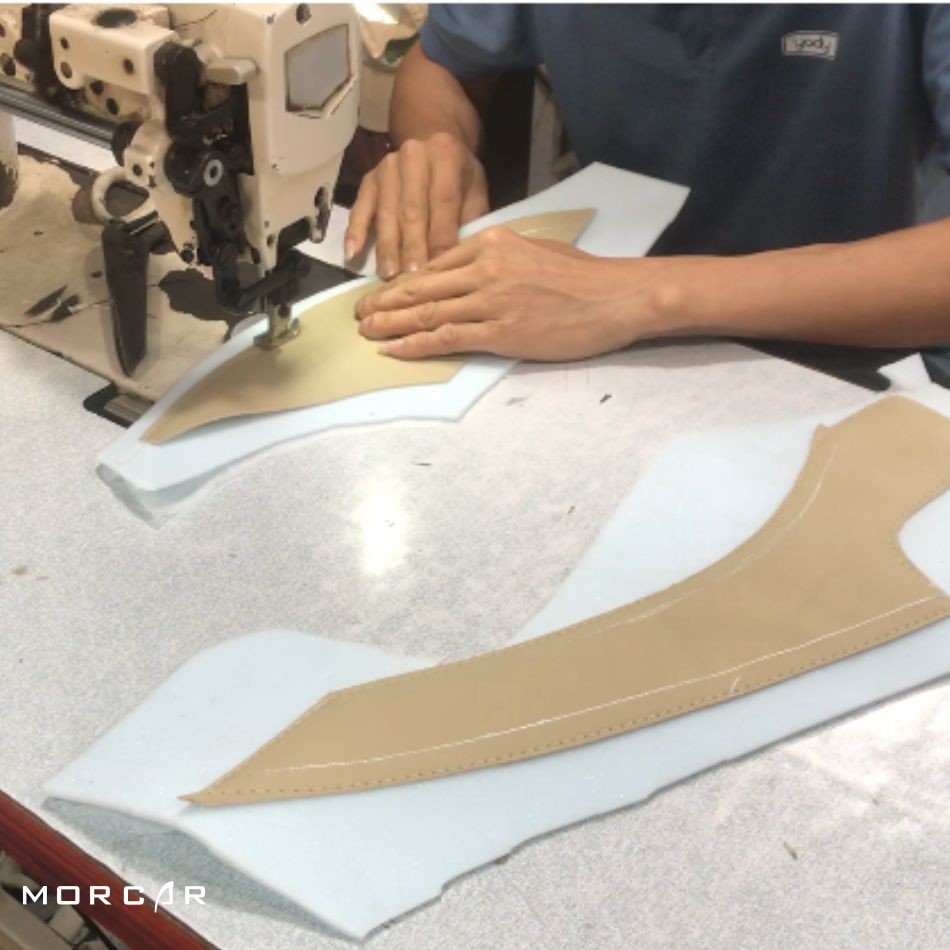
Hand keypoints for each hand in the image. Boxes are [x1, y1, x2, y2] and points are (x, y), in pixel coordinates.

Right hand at [345, 132, 488, 279]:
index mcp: (445, 155)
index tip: (438, 268)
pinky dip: (355, 232)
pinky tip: (352, 254)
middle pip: (412, 210)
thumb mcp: (475, 191)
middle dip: (411, 247)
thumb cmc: (460, 177)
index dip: (441, 236)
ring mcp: (387, 167)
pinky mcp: (369, 179)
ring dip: (386, 247)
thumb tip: (457, 259)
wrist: (434, 142)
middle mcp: (413, 156)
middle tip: (411, 279)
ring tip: (388, 276)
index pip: (443, 200)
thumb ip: (470, 219)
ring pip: (386, 213)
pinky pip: (359, 208)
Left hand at [355, 226, 667, 360]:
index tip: (384, 292)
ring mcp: (491, 301)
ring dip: (391, 323)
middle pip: (422, 287)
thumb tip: (470, 271)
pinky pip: (448, 338)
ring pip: (428, 312)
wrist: (614, 297)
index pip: (436, 264)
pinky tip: (394, 349)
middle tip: (358, 313)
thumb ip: (498, 258)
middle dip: (385, 302)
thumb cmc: (582, 277)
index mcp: (493, 243)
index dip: (404, 281)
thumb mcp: (535, 250)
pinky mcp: (501, 332)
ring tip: (366, 332)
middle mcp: (485, 268)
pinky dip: (416, 344)